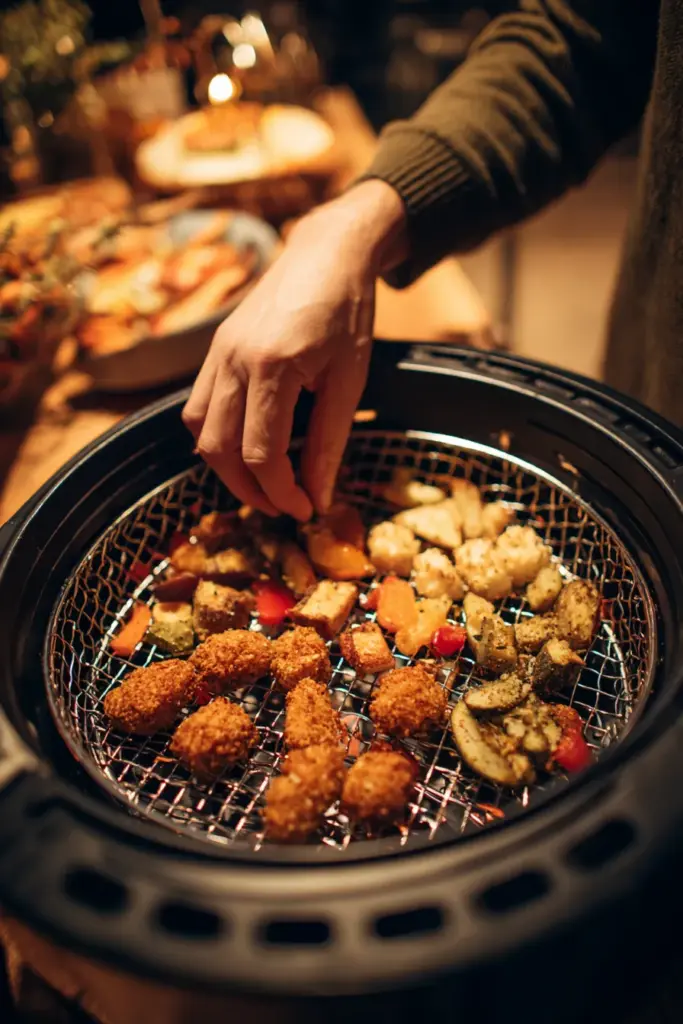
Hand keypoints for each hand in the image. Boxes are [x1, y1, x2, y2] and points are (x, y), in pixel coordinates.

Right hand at [182, 180, 406, 519]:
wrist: (328, 252)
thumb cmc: (347, 312)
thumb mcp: (349, 381)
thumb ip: (329, 443)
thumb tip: (318, 497)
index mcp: (272, 367)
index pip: (261, 453)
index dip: (282, 493)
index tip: (307, 511)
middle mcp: (233, 360)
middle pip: (219, 449)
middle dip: (249, 490)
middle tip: (284, 507)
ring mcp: (217, 353)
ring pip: (198, 430)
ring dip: (226, 467)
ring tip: (263, 484)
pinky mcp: (214, 349)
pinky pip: (197, 405)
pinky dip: (215, 436)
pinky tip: (245, 445)